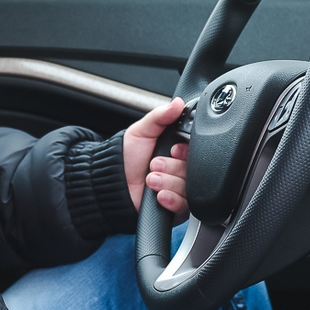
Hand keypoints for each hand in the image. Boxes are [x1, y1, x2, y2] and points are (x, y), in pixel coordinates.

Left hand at [124, 98, 188, 216]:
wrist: (112, 184)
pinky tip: (159, 195)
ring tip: (150, 178)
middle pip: (196, 170)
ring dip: (168, 182)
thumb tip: (178, 102)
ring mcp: (181, 189)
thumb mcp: (142, 131)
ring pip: (190, 187)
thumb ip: (160, 116)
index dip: (185, 150)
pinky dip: (172, 199)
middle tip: (154, 164)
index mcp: (179, 150)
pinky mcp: (177, 207)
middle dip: (172, 166)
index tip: (172, 149)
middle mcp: (183, 169)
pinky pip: (185, 205)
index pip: (198, 150)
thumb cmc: (126, 157)